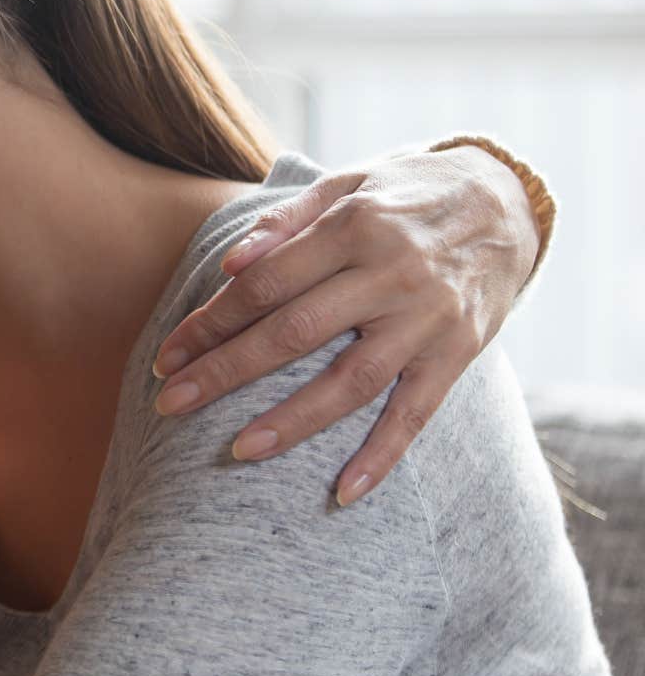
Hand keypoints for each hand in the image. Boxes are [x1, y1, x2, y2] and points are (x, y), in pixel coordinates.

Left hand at [151, 146, 540, 503]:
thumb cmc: (403, 192)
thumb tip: (230, 264)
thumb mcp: (345, 183)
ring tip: (236, 450)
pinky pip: (416, 413)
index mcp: (354, 227)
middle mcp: (392, 274)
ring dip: (292, 420)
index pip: (265, 284)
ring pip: (350, 380)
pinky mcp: (458, 353)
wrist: (506, 201)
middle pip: (294, 333)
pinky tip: (344, 492)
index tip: (167, 357)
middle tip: (170, 405)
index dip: (211, 323)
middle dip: (226, 372)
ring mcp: (428, 319)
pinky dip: (382, 456)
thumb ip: (285, 221)